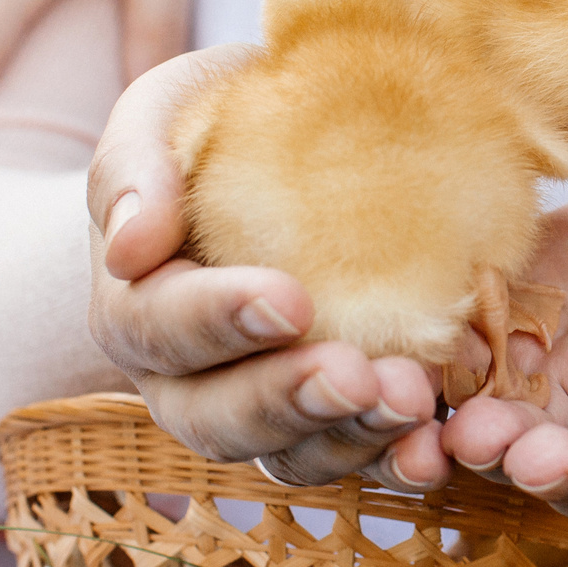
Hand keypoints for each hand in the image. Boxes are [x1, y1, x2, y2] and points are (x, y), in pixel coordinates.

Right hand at [88, 46, 449, 489]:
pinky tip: (440, 441)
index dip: (217, 322)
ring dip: (351, 437)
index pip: (157, 327)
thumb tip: (127, 246)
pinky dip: (398, 457)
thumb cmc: (220, 117)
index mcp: (137, 303)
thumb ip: (134, 166)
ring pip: (290, 454)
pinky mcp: (337, 417)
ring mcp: (265, 407)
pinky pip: (358, 457)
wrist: (290, 139)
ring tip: (413, 403)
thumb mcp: (168, 109)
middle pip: (216, 417)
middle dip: (287, 399)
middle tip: (356, 376)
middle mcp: (188, 377)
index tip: (290, 301)